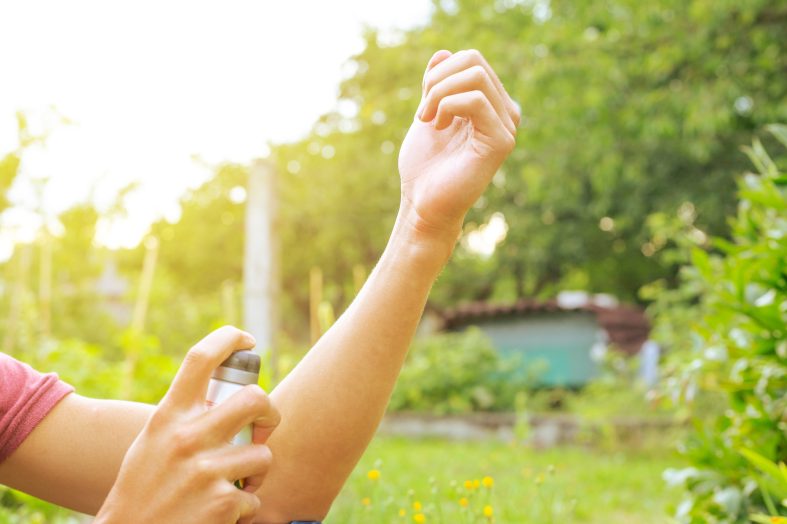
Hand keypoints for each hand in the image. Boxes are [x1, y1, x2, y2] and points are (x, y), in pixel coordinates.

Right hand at [95, 326, 279, 523]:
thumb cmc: (143, 488)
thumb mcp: (153, 442)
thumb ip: (185, 418)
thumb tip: (228, 395)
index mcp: (169, 417)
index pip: (200, 358)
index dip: (228, 338)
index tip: (246, 339)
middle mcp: (187, 437)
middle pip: (255, 398)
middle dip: (269, 414)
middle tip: (264, 429)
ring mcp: (206, 470)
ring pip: (263, 454)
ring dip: (255, 473)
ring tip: (234, 484)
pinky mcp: (222, 503)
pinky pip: (254, 498)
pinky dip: (243, 508)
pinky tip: (219, 513)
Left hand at [398, 49, 519, 241]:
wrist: (423, 203)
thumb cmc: (425, 166)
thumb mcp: (428, 113)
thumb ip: (437, 85)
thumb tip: (443, 53)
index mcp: (491, 105)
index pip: (472, 60)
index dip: (440, 73)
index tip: (424, 103)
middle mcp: (505, 113)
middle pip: (474, 61)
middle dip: (438, 80)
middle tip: (423, 112)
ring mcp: (507, 127)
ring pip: (475, 75)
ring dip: (439, 93)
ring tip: (426, 120)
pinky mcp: (502, 142)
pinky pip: (475, 101)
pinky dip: (447, 105)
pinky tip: (438, 127)